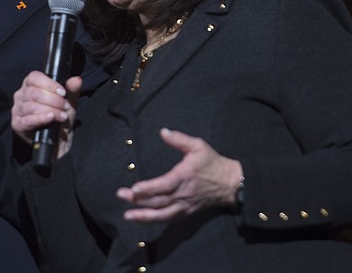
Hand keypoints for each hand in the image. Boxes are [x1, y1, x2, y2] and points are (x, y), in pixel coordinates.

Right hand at [12, 71, 80, 156]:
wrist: (59, 141)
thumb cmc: (60, 118)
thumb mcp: (68, 102)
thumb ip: (72, 90)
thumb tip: (76, 80)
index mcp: (30, 85)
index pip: (34, 77)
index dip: (49, 84)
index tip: (63, 92)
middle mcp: (21, 95)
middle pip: (34, 92)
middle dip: (53, 99)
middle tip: (65, 106)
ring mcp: (17, 110)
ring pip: (31, 106)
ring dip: (50, 110)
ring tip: (62, 115)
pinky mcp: (17, 124)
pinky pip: (28, 120)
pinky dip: (41, 118)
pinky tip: (50, 118)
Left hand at [116, 128, 242, 222]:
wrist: (230, 183)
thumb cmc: (212, 163)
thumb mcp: (198, 146)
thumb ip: (179, 139)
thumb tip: (163, 131)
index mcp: (185, 176)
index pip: (165, 185)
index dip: (149, 188)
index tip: (135, 189)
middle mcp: (183, 194)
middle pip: (159, 200)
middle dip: (139, 200)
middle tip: (121, 195)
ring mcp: (185, 205)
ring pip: (162, 214)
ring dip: (144, 216)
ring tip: (127, 215)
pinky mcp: (186, 212)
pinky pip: (168, 218)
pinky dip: (154, 220)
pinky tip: (142, 219)